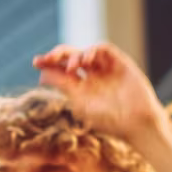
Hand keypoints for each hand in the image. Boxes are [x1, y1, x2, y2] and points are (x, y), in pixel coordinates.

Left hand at [35, 43, 166, 145]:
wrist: (135, 122)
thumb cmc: (107, 119)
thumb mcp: (79, 102)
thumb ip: (62, 86)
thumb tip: (41, 75)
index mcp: (81, 87)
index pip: (61, 70)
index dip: (49, 64)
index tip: (36, 62)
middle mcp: (92, 75)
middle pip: (71, 57)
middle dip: (58, 54)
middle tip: (48, 58)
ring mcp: (106, 68)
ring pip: (86, 51)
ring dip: (75, 55)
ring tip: (72, 68)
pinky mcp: (120, 62)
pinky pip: (104, 49)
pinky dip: (92, 50)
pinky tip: (85, 60)